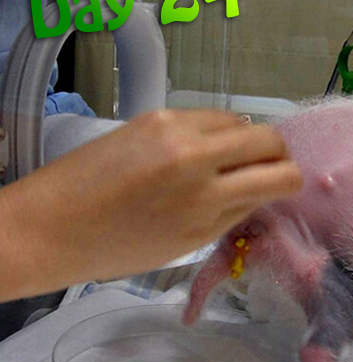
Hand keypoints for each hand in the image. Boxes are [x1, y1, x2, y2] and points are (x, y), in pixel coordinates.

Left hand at [0, 109, 301, 300]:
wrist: (51, 224)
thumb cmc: (119, 248)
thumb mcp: (188, 242)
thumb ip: (234, 212)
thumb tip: (266, 189)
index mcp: (206, 198)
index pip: (280, 174)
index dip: (291, 181)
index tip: (285, 187)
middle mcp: (195, 154)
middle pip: (268, 137)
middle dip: (276, 155)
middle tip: (265, 171)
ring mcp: (173, 127)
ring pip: (239, 120)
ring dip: (243, 142)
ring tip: (225, 163)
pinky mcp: (154, 113)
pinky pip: (205, 117)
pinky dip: (213, 134)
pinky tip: (195, 154)